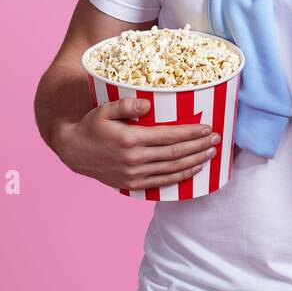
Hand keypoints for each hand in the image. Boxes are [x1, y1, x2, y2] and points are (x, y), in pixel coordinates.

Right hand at [50, 96, 218, 190]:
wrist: (74, 152)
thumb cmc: (91, 127)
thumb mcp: (104, 110)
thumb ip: (125, 106)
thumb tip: (147, 105)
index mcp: (130, 140)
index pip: (169, 136)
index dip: (191, 132)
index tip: (207, 127)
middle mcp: (135, 160)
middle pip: (175, 153)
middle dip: (199, 146)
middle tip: (217, 139)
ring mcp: (135, 174)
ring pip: (173, 169)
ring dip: (195, 162)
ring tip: (210, 153)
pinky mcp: (134, 184)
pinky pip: (163, 182)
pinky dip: (181, 176)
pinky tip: (193, 170)